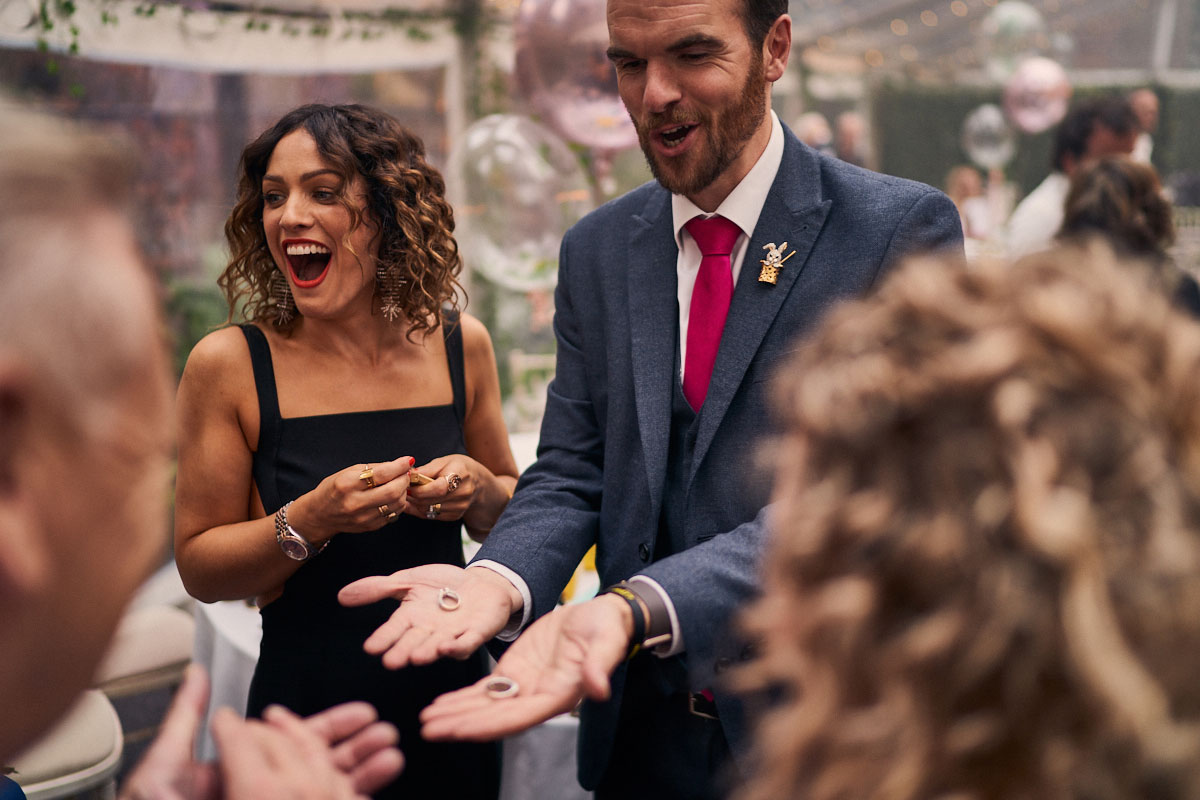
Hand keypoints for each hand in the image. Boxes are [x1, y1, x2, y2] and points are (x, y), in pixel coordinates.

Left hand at [119, 665, 403, 799]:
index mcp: (241, 773)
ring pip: (326, 791)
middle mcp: (261, 794)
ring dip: (362, 775)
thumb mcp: (165, 765)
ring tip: (391, 758)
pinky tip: (368, 794)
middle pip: (320, 767)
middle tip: (388, 734)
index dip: (333, 727)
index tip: (363, 713)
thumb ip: (188, 718)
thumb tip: (197, 671)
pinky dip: (352, 799)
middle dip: (357, 749)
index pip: (296, 744)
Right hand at [288, 457, 414, 541]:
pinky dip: (398, 503)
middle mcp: (355, 503)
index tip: (408, 460)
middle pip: (393, 492)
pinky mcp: (370, 527)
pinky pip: (394, 514)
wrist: (320, 515)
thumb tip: (400, 465)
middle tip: (405, 474)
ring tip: (399, 484)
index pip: (381, 474)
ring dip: (404, 492)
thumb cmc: (335, 489)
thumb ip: (374, 468)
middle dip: (405, 480)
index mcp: (347, 484)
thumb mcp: (348, 472)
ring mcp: (363, 518)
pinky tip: (393, 497)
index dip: (399, 466)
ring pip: (397, 504)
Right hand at [339, 564, 517, 667]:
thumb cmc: (442, 585)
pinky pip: (467, 642)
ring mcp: (453, 634)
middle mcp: (429, 631)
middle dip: (404, 651)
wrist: (481, 584)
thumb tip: (341, 596)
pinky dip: (458, 646)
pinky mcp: (476, 634)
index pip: (394, 629)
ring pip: (438, 646)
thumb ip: (378, 588)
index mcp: (412, 618)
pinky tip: (447, 647)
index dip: (384, 638)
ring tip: (417, 657)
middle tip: (392, 661)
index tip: (370, 648)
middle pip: (414, 642)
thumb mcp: (408, 581)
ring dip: (429, 652)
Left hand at [406, 456, 509, 531]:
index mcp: (461, 474)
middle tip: (402, 489)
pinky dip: (420, 510)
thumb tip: (407, 475)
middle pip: (432, 500)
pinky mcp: (455, 516)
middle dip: (413, 496)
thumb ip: (426, 470)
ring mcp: (461, 507)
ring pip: (429, 510)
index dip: (420, 489)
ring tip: (408, 494)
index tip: (406, 484)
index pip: (439, 488)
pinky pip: (431, 516)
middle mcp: (464, 493)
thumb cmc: (458, 468)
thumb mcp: (445, 461)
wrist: (479, 483)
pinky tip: (416, 502)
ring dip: (414, 504)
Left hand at [419, 595, 631, 741]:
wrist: (600, 615)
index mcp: (558, 696)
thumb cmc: (606, 628)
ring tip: (426, 720)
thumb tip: (598, 689)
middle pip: (494, 718)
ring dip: (456, 715)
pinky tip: (441, 705)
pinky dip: (463, 699)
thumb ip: (599, 666)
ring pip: (485, 708)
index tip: (459, 729)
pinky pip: (486, 692)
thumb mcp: (605, 642)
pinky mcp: (516, 673)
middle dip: (461, 724)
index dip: (487, 724)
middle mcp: (537, 699)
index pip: (518, 717)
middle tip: (429, 729)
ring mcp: (525, 688)